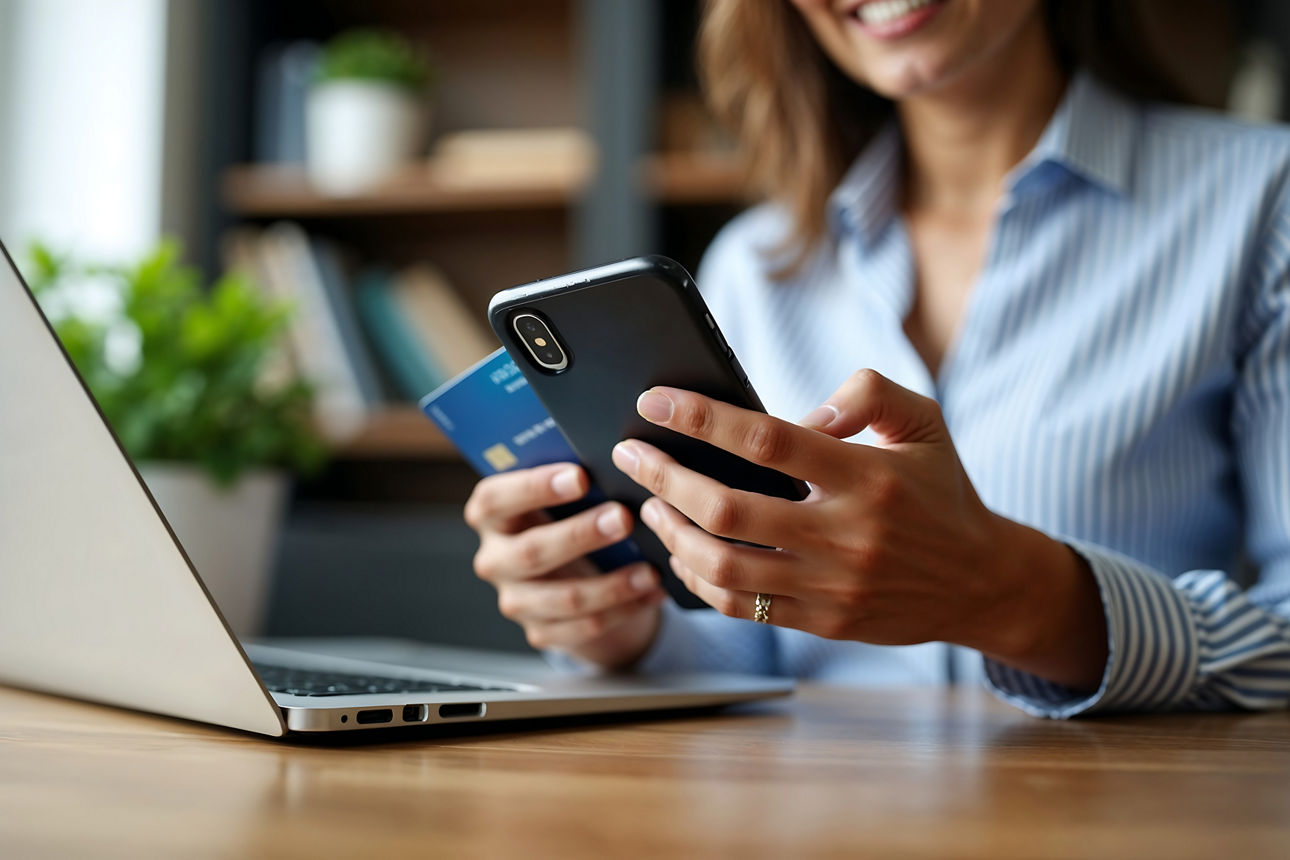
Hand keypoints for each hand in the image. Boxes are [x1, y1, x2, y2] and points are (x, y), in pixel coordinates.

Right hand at [463, 463, 664, 668]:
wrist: (577, 575)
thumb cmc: (569, 518)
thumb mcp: (563, 498)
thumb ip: (574, 483)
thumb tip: (614, 465)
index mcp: (491, 516)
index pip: (495, 499)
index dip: (535, 487)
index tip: (581, 476)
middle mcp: (495, 560)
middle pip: (530, 552)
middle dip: (581, 535)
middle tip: (623, 518)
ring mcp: (516, 600)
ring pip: (563, 598)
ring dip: (611, 585)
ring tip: (649, 570)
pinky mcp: (541, 632)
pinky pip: (585, 625)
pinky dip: (624, 609)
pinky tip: (651, 593)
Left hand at [612, 369, 1106, 689]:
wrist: (980, 581)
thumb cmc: (940, 490)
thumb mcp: (923, 422)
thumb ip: (868, 392)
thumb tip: (804, 412)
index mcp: (866, 475)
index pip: (768, 441)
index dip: (703, 418)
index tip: (654, 402)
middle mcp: (845, 532)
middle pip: (728, 508)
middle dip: (665, 477)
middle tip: (630, 453)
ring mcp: (831, 584)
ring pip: (724, 566)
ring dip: (672, 533)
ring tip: (649, 504)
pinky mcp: (823, 621)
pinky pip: (742, 606)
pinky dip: (698, 579)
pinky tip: (681, 551)